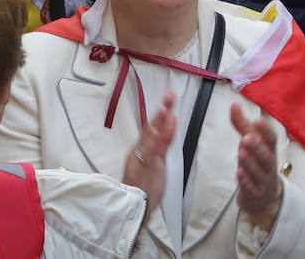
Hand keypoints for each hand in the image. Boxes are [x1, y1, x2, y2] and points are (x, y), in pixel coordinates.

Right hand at [123, 92, 175, 215]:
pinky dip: (154, 141)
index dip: (162, 114)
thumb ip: (161, 145)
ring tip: (166, 107)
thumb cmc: (144, 188)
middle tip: (170, 96)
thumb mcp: (156, 163)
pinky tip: (158, 131)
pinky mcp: (144, 167)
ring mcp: (141, 158)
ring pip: (151, 136)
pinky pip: (149, 152)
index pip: (154, 128)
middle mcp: (140, 150)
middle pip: (152, 127)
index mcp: (143, 149)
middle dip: (162, 111)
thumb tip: (166, 129)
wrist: (134, 207)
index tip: (168, 101)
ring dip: (159, 121)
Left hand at [231, 103, 282, 230]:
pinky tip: (239, 173)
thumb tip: (234, 104)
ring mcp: (264, 181)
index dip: (265, 130)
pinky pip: (252, 188)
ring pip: (259, 173)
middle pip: (267, 157)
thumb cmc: (257, 163)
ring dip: (250, 163)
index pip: (271, 139)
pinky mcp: (256, 194)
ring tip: (241, 153)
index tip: (257, 120)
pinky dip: (246, 181)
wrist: (264, 198)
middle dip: (258, 147)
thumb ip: (242, 125)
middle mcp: (269, 165)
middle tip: (247, 138)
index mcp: (269, 150)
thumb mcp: (250, 143)